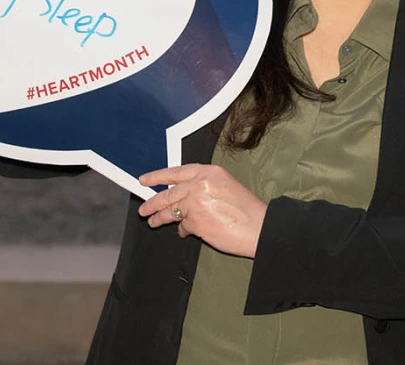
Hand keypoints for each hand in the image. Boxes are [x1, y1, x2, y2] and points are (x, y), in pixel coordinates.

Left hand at [138, 164, 266, 257]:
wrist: (260, 228)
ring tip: (154, 222)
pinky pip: (183, 226)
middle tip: (143, 209)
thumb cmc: (247, 210)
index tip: (144, 180)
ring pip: (171, 211)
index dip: (156, 176)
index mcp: (208, 172)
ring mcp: (196, 204)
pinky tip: (185, 232)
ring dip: (160, 218)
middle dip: (152, 203)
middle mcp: (200, 184)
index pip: (175, 172)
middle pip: (167, 194)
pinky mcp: (195, 223)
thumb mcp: (225, 186)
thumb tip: (181, 195)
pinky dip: (183, 230)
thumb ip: (202, 186)